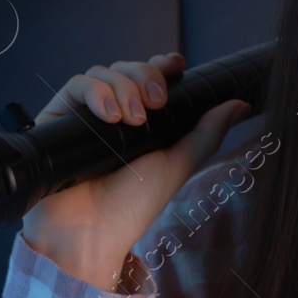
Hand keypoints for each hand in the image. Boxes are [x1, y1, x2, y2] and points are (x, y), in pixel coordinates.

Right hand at [20, 51, 251, 291]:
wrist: (91, 232)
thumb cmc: (133, 206)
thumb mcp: (178, 165)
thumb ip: (207, 132)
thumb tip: (240, 104)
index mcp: (142, 123)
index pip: (149, 79)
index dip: (161, 66)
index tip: (176, 66)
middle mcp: (113, 115)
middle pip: (128, 70)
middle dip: (145, 78)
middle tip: (155, 105)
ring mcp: (85, 116)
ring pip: (103, 73)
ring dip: (122, 87)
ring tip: (131, 121)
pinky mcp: (58, 118)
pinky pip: (76, 85)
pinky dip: (96, 92)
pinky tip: (109, 115)